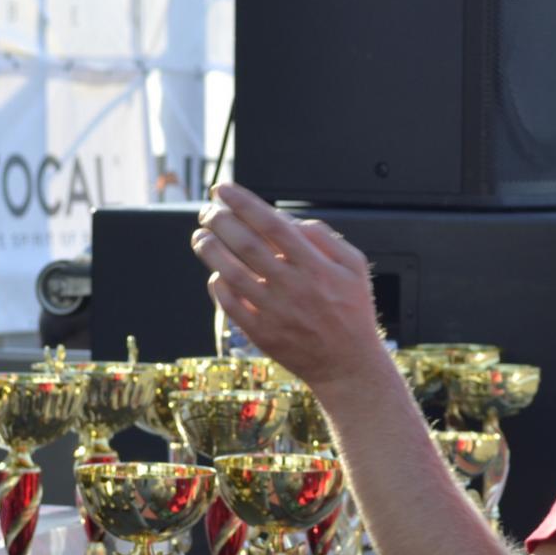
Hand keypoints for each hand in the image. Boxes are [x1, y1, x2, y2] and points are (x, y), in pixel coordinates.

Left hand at [189, 183, 391, 389]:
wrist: (348, 365)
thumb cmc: (352, 313)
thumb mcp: (354, 268)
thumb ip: (325, 239)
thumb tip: (291, 221)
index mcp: (315, 266)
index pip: (272, 224)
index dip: (244, 203)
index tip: (224, 189)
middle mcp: (293, 286)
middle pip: (246, 244)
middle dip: (220, 221)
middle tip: (207, 210)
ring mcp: (275, 311)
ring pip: (232, 273)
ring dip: (210, 250)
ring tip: (201, 236)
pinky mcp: (262, 333)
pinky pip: (230, 305)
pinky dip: (218, 286)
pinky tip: (215, 273)